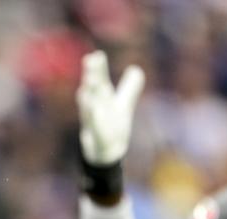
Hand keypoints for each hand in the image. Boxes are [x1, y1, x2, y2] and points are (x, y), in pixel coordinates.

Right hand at [76, 50, 144, 166]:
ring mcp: (94, 121)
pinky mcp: (97, 135)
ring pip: (90, 104)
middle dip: (92, 75)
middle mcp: (95, 107)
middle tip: (90, 61)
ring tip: (91, 80)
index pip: (99, 80)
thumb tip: (136, 69)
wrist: (104, 153)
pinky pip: (94, 125)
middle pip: (94, 88)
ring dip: (90, 93)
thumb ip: (129, 87)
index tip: (96, 55)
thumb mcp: (123, 105)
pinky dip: (93, 116)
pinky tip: (94, 107)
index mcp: (102, 99)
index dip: (98, 69)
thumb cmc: (111, 126)